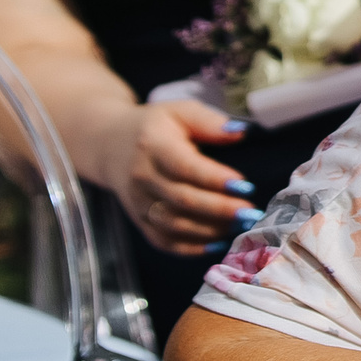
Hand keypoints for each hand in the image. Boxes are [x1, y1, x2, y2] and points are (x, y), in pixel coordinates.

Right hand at [101, 100, 261, 255]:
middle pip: (182, 200)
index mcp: (152, 146)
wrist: (109, 146)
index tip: (244, 185)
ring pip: (174, 225)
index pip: (184, 167)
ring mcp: (139, 204)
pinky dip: (192, 248)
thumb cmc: (155, 127)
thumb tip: (241, 132)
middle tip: (251, 213)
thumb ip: (209, 121)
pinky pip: (165, 242)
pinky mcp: (140, 222)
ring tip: (241, 227)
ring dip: (211, 230)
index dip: (215, 179)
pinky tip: (218, 244)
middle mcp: (142, 178)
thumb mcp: (179, 111)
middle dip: (220, 209)